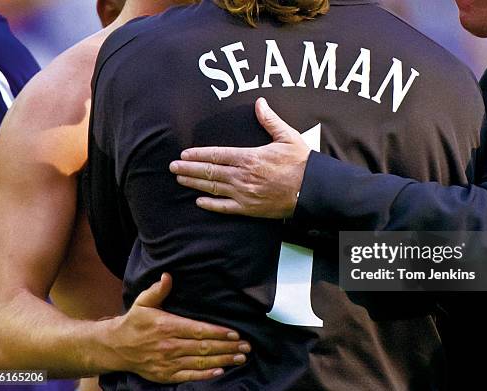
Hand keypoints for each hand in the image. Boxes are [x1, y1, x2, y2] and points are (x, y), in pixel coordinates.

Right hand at [103, 273, 249, 382]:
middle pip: (204, 347)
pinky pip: (189, 375)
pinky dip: (206, 375)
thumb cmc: (134, 322)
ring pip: (200, 362)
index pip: (198, 330)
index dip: (218, 332)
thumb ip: (158, 290)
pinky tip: (220, 371)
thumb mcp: (143, 302)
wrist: (116, 347)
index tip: (235, 333)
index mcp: (167, 326)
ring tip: (240, 358)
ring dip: (222, 360)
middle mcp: (169, 345)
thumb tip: (168, 276)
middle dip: (227, 347)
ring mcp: (168, 362)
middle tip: (246, 347)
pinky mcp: (166, 375)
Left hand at [169, 97, 309, 218]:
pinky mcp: (250, 209)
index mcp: (249, 157)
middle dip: (189, 169)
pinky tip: (199, 202)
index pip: (216, 155)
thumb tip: (259, 102)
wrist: (313, 190)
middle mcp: (242, 176)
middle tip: (172, 167)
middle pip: (209, 172)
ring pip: (213, 188)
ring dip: (194, 183)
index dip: (198, 154)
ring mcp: (244, 194)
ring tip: (180, 179)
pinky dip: (210, 205)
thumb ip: (270, 120)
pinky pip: (225, 207)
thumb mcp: (287, 137)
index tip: (184, 154)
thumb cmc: (301, 163)